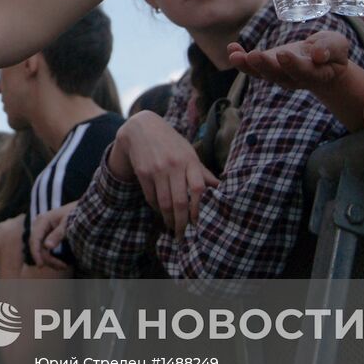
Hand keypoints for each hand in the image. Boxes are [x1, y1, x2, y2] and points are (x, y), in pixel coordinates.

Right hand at [28, 202, 76, 268]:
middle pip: (37, 247)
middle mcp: (39, 226)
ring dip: (51, 260)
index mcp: (43, 221)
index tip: (41, 266)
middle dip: (48, 259)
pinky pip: (45, 249)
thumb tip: (47, 246)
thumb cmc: (75, 214)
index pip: (34, 239)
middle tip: (63, 267)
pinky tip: (61, 263)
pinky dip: (52, 257)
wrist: (82, 209)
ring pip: (41, 250)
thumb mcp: (68, 224)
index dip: (36, 253)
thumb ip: (58, 234)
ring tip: (64, 266)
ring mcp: (42, 231)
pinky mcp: (46, 236)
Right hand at [108, 111, 218, 236]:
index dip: (199, 208)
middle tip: (183, 234)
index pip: (198, 188)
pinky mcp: (143, 173)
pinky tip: (161, 212)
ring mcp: (157, 169)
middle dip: (181, 222)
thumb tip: (221, 187)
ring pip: (164, 202)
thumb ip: (202, 172)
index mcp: (189, 160)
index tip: (198, 222)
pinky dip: (156, 208)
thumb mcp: (189, 152)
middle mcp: (173, 165)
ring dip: (168, 219)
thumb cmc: (171, 143)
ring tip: (172, 227)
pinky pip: (151, 197)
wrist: (142, 128)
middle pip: (179, 201)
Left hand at [227, 31, 351, 89]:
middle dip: (265, 65)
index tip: (283, 54)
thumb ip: (330, 49)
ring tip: (235, 55)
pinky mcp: (267, 67)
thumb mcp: (338, 45)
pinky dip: (241, 59)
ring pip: (262, 74)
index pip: (304, 72)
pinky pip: (252, 66)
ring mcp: (278, 75)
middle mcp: (294, 79)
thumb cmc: (331, 51)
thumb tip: (318, 54)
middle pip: (278, 75)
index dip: (293, 65)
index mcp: (315, 75)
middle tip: (254, 55)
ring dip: (247, 65)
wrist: (321, 60)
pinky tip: (231, 48)